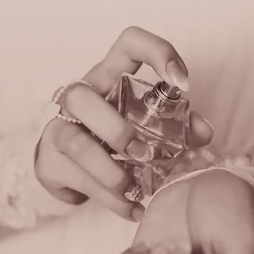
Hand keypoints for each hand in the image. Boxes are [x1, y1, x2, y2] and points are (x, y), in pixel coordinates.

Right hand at [35, 27, 213, 221]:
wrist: (66, 168)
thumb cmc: (110, 138)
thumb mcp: (143, 126)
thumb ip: (176, 127)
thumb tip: (203, 132)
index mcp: (108, 78)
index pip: (128, 44)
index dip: (157, 53)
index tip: (182, 84)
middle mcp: (79, 98)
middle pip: (81, 95)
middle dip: (115, 129)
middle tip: (143, 154)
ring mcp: (60, 129)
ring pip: (77, 144)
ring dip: (112, 173)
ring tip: (135, 191)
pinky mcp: (50, 162)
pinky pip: (80, 181)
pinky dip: (112, 201)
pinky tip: (133, 210)